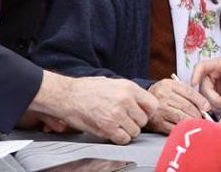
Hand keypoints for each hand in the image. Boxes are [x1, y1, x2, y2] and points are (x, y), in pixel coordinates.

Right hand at [25, 71, 158, 144]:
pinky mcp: (107, 126)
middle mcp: (126, 99)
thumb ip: (128, 92)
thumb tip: (140, 102)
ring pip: (135, 131)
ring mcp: (117, 113)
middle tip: (124, 121)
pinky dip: (119, 139)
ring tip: (116, 125)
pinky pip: (124, 139)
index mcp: (129, 87)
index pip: (153, 105)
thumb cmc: (87, 89)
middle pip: (144, 120)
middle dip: (135, 123)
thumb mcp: (113, 82)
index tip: (140, 115)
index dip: (147, 112)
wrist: (68, 95)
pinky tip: (111, 132)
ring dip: (127, 131)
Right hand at [145, 79, 211, 133]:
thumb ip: (186, 93)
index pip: (188, 91)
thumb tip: (206, 106)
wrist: (139, 106)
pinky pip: (174, 128)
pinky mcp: (157, 123)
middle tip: (202, 118)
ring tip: (196, 124)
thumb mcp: (171, 88)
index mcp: (168, 84)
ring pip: (182, 117)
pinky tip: (186, 129)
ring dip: (192, 122)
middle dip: (198, 114)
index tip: (207, 107)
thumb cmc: (160, 97)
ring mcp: (159, 110)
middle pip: (187, 106)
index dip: (200, 100)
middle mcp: (162, 95)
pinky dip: (183, 129)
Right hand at [191, 52, 220, 112]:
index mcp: (211, 65)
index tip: (193, 83)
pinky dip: (218, 109)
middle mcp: (205, 77)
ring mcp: (207, 88)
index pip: (200, 67)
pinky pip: (210, 105)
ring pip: (205, 100)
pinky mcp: (210, 96)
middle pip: (203, 90)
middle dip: (215, 100)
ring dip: (217, 107)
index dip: (195, 75)